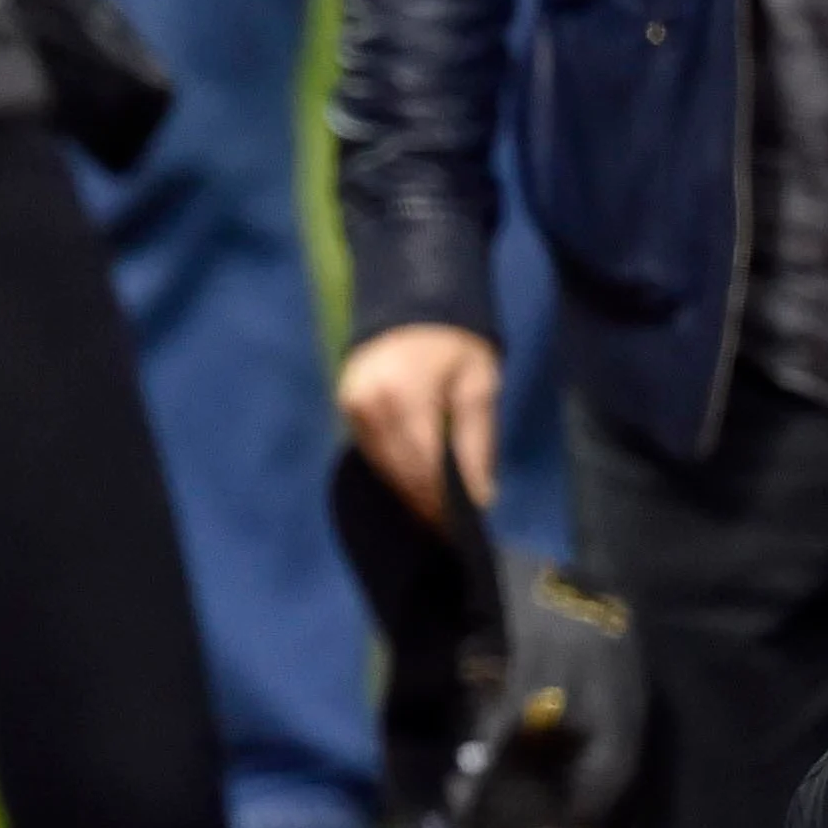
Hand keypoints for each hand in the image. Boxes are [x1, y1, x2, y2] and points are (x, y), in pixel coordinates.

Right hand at [336, 323, 503, 520]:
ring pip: (383, 468)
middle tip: (450, 531)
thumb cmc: (455, 339)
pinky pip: (372, 452)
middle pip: (400, 473)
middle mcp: (369, 407)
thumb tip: (481, 497)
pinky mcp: (346, 407)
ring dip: (409, 493)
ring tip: (435, 515)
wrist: (411, 295)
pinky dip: (395, 472)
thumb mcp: (478, 384)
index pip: (425, 468)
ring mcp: (351, 407)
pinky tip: (414, 485)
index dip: (444, 503)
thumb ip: (476, 442)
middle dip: (426, 504)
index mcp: (404, 398)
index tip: (463, 530)